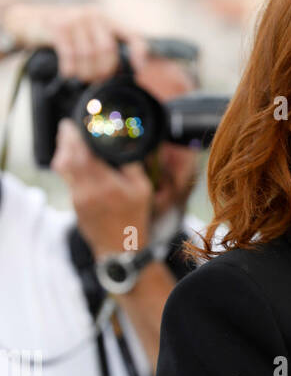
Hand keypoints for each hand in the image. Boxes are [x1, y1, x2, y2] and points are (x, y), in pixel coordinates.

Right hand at [3, 2, 148, 78]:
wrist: (30, 20)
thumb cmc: (64, 33)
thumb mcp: (87, 34)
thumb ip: (103, 46)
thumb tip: (120, 73)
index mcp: (105, 18)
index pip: (131, 34)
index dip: (138, 52)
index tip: (138, 69)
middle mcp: (93, 15)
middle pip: (108, 51)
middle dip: (103, 71)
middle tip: (95, 80)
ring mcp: (75, 19)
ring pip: (89, 55)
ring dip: (85, 72)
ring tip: (80, 77)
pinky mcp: (58, 26)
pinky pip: (70, 55)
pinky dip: (70, 69)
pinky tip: (67, 74)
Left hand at [51, 118, 151, 256]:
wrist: (121, 250)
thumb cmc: (134, 221)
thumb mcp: (142, 190)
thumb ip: (132, 165)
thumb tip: (124, 143)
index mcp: (104, 184)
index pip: (81, 153)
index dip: (74, 135)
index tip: (75, 124)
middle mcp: (86, 190)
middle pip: (65, 158)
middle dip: (65, 139)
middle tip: (69, 127)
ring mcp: (77, 198)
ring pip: (62, 169)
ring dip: (63, 152)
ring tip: (69, 141)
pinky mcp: (74, 205)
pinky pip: (66, 179)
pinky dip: (68, 166)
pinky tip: (76, 162)